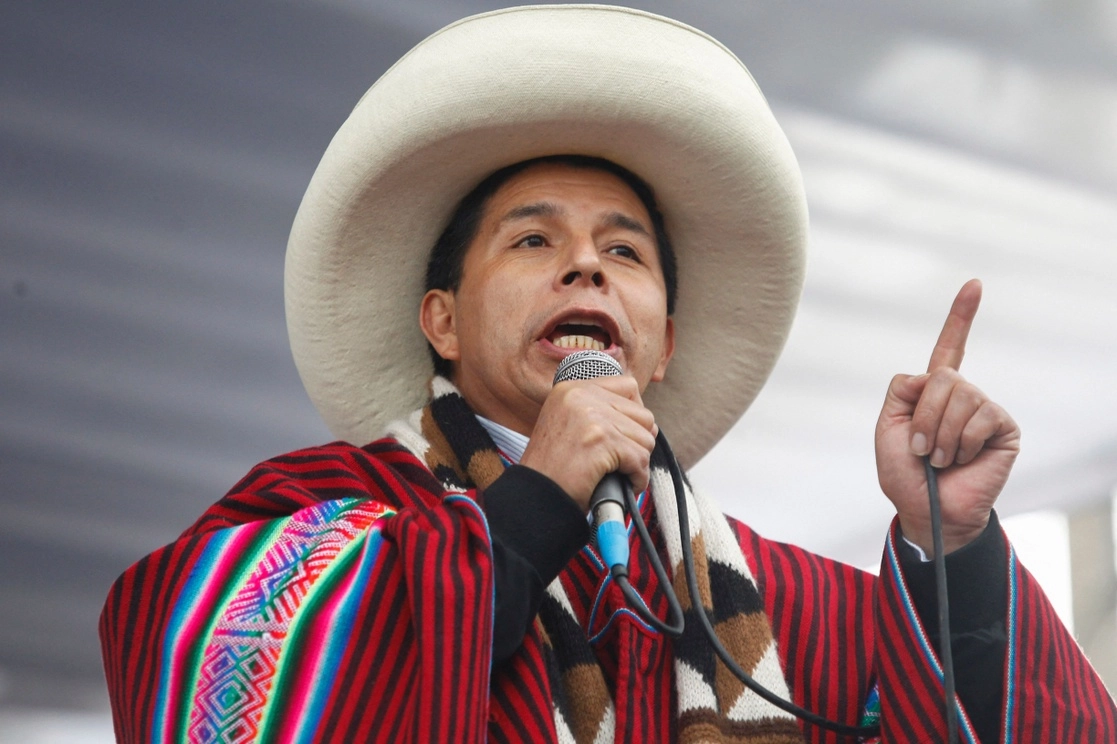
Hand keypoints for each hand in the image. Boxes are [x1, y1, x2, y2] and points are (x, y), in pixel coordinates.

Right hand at [520, 375, 657, 511]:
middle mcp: (580, 396)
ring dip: (638, 462)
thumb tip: (648, 423)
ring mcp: (591, 416)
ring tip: (618, 473)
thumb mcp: (568, 425)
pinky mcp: (601, 440)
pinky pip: (641, 459)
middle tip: (620, 461)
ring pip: (646, 438)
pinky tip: (624, 484)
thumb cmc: (553, 469)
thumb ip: (600, 413)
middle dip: (638, 442)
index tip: (623, 436)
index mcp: (571, 388)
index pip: (628, 386)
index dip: (634, 415)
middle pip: (643, 414)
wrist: (533, 497)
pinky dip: (638, 478)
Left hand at [875, 279, 1020, 555]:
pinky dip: (961, 442)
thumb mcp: (886, 427)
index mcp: (932, 391)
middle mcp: (962, 395)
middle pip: (943, 377)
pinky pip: (981, 416)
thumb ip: (900, 391)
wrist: (927, 510)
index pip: (949, 347)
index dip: (961, 316)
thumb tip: (931, 373)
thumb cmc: (904, 474)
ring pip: (961, 396)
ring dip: (940, 434)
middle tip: (920, 449)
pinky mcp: (1004, 427)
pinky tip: (961, 460)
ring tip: (940, 459)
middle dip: (923, 417)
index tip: (975, 284)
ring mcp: (985, 409)